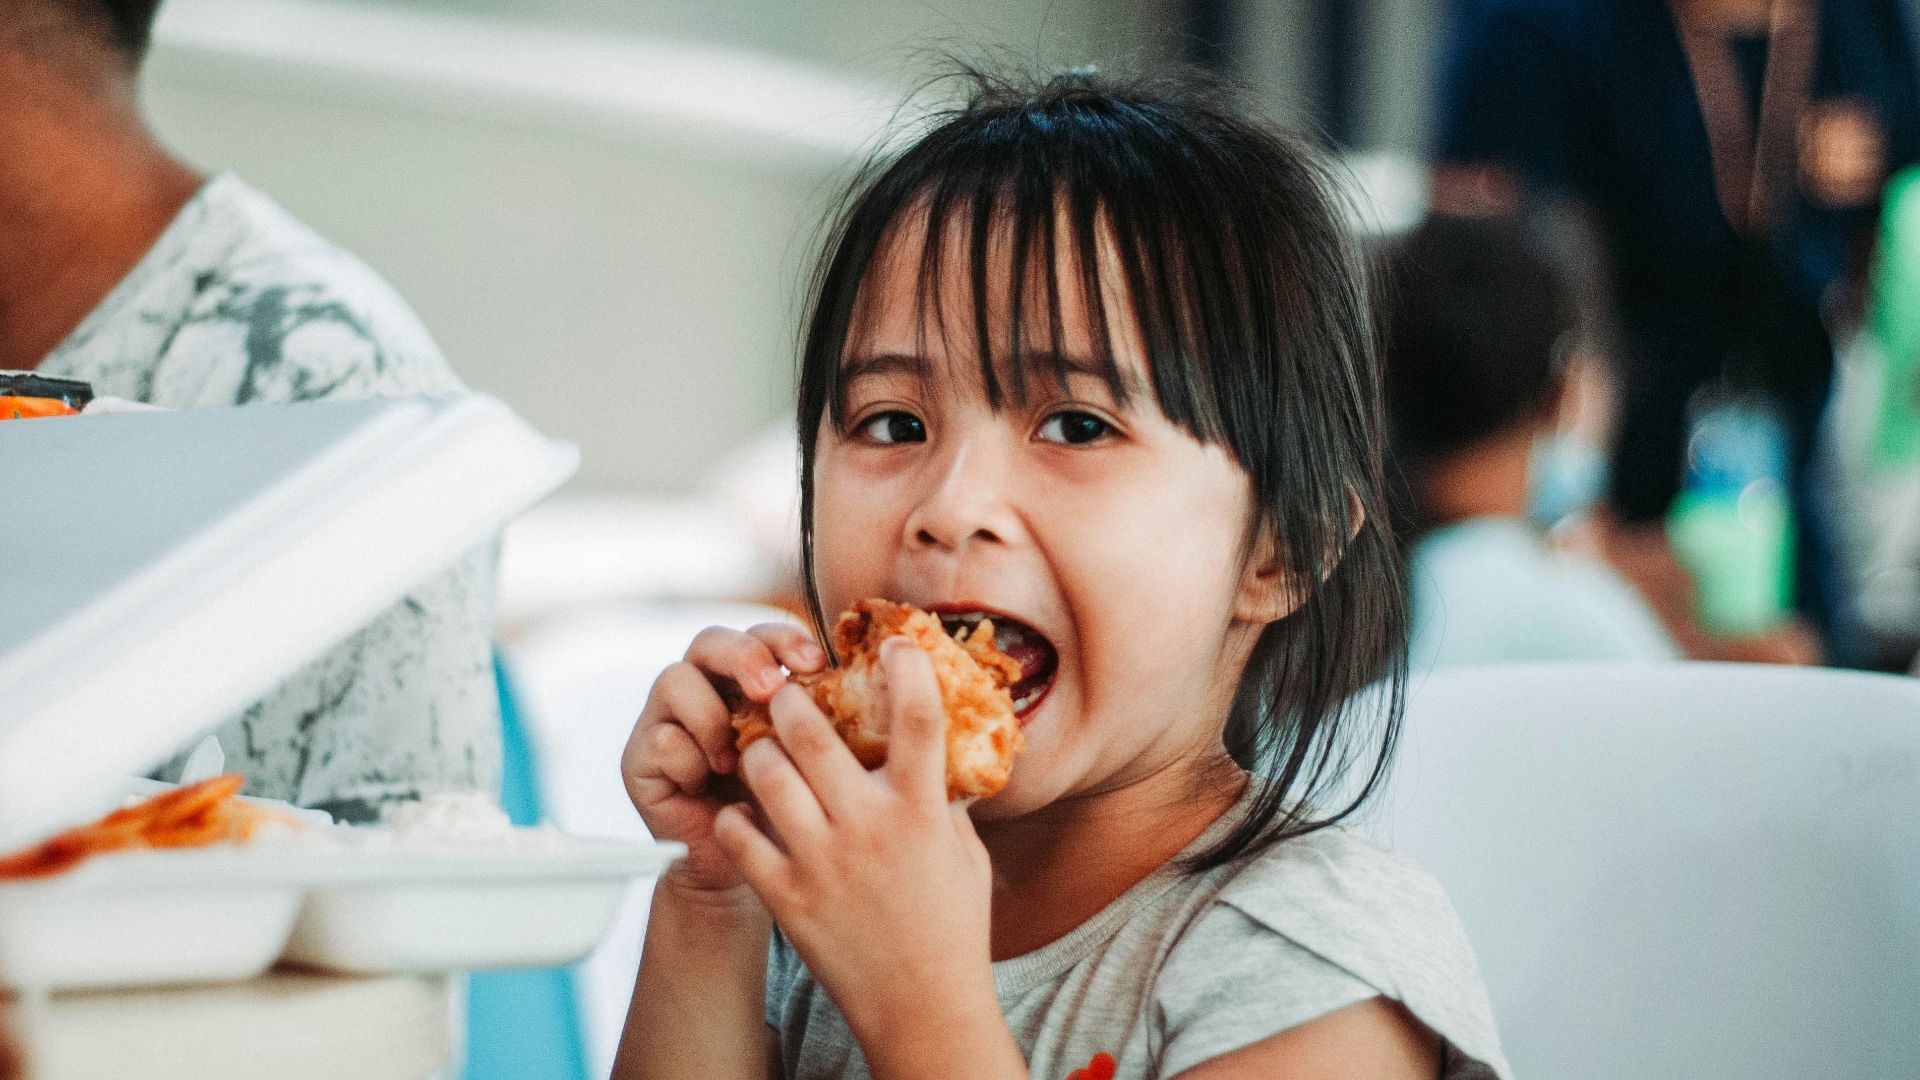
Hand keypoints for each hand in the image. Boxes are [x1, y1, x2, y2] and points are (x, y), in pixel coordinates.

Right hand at [622, 623, 825, 901]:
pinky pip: (660, 740)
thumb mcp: (807, 759)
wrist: (739, 870)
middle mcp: (702, 689)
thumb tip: (861, 686)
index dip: (784, 639)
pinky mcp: (639, 757)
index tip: (817, 663)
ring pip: (674, 680)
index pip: (759, 635)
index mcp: (745, 681)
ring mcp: (665, 719)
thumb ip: (818, 718)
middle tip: (771, 689)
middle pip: (709, 641)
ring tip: (733, 757)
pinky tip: (709, 787)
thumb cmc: (781, 809)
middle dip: (743, 657)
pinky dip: (690, 762)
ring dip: (711, 716)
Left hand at [715, 637, 1001, 1048]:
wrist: (922, 1007)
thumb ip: (947, 800)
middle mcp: (867, 827)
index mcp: (921, 811)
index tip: (894, 641)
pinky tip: (746, 814)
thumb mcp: (964, 853)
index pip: (918, 718)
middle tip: (786, 694)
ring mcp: (821, 861)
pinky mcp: (785, 896)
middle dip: (791, 701)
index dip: (906, 667)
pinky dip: (737, 816)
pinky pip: (739, 834)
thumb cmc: (951, 926)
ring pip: (764, 774)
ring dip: (758, 752)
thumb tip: (944, 751)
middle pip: (811, 733)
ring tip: (761, 751)